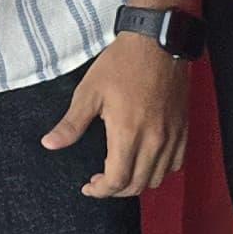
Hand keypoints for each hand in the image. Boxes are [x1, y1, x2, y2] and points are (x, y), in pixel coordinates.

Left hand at [40, 33, 187, 196]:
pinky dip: (159, 171)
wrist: (157, 42)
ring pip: (157, 178)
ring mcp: (172, 136)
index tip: (88, 187)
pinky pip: (175, 163)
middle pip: (137, 185)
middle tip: (99, 182)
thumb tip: (50, 144)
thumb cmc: (121, 64)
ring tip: (119, 173)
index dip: (100, 191)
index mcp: (128, 134)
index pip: (117, 181)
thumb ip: (71, 124)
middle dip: (115, 190)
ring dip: (137, 183)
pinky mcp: (183, 128)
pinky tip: (144, 162)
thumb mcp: (89, 92)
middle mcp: (154, 141)